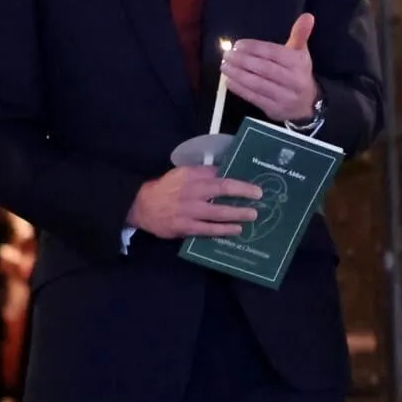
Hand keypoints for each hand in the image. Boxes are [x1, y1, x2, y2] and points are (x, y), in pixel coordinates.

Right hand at [126, 166, 260, 239]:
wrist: (142, 206)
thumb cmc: (167, 188)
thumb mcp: (183, 174)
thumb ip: (203, 173)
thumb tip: (227, 171)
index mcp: (192, 176)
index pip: (219, 175)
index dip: (239, 181)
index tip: (254, 186)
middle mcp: (191, 191)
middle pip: (222, 190)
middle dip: (243, 193)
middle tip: (259, 197)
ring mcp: (189, 210)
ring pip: (218, 212)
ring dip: (237, 214)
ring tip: (252, 215)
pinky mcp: (185, 227)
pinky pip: (208, 229)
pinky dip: (223, 230)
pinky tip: (236, 230)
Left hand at [221, 13, 320, 122]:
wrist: (306, 105)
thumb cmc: (298, 73)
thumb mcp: (301, 53)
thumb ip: (300, 34)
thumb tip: (308, 16)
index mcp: (299, 63)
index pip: (274, 53)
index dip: (255, 48)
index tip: (238, 45)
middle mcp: (293, 80)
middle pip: (264, 69)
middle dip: (243, 61)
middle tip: (227, 54)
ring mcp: (284, 97)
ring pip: (258, 84)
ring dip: (238, 74)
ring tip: (224, 66)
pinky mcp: (274, 109)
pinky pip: (254, 98)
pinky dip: (240, 89)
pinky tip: (229, 81)